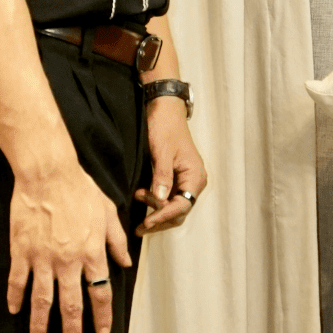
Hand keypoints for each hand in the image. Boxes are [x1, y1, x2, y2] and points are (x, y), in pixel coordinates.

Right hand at [8, 164, 132, 332]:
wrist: (48, 174)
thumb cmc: (80, 189)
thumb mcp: (108, 212)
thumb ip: (117, 240)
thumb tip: (125, 263)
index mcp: (93, 253)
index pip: (100, 294)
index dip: (101, 317)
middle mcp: (69, 261)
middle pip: (72, 304)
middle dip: (72, 330)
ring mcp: (43, 258)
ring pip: (43, 299)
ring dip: (41, 322)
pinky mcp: (22, 250)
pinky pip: (17, 280)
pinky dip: (15, 297)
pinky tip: (14, 310)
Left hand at [135, 97, 206, 235]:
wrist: (164, 108)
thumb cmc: (164, 126)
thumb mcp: (161, 151)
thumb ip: (161, 176)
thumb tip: (160, 200)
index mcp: (195, 176)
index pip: (182, 206)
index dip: (163, 216)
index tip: (146, 222)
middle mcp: (194, 182)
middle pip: (179, 212)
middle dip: (160, 219)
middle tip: (139, 224)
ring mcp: (186, 181)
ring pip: (174, 208)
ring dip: (156, 210)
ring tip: (138, 201)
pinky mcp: (177, 178)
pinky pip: (169, 198)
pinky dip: (156, 202)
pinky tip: (142, 198)